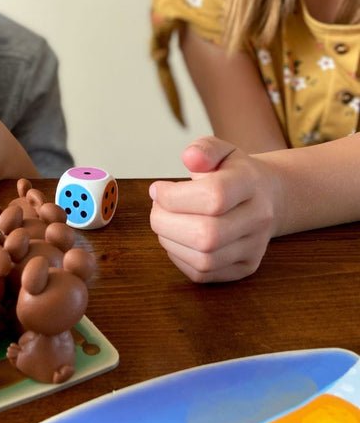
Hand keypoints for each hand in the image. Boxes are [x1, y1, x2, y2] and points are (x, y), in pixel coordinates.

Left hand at [148, 136, 281, 281]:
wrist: (266, 196)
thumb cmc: (232, 172)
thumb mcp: (220, 150)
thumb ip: (203, 149)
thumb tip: (189, 157)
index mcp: (251, 183)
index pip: (214, 196)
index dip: (174, 196)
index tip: (157, 189)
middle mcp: (258, 218)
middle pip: (207, 235)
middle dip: (166, 222)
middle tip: (156, 209)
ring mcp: (254, 247)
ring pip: (204, 259)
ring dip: (170, 241)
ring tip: (164, 222)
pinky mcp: (244, 267)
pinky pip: (202, 274)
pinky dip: (178, 258)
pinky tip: (176, 238)